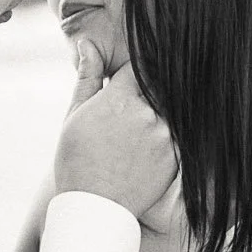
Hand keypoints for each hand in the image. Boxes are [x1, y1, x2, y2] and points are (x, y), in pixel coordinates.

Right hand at [53, 53, 176, 219]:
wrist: (94, 207)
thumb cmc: (76, 161)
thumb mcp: (75, 116)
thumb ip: (88, 78)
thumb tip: (88, 44)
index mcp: (119, 99)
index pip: (138, 68)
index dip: (133, 74)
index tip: (129, 82)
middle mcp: (147, 113)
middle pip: (157, 88)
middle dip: (145, 95)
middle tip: (129, 118)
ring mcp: (165, 136)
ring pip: (168, 111)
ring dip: (156, 116)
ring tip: (132, 139)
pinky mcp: (176, 155)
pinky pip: (176, 135)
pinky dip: (164, 138)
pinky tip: (142, 154)